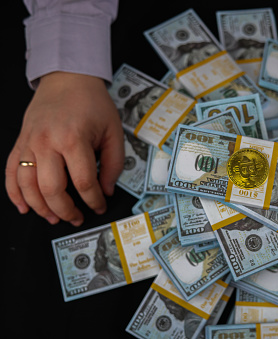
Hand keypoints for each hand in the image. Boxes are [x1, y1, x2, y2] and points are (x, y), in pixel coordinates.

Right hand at [5, 72, 124, 225]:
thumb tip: (106, 189)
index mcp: (74, 139)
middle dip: (66, 210)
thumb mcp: (113, 131)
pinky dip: (14, 193)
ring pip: (27, 185)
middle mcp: (48, 142)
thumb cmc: (92, 103)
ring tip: (54, 218)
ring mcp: (30, 142)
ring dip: (40, 207)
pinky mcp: (20, 142)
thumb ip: (113, 163)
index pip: (83, 182)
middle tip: (77, 218)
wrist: (67, 78)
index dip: (93, 200)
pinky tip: (24, 207)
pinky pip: (11, 172)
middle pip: (52, 188)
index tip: (99, 206)